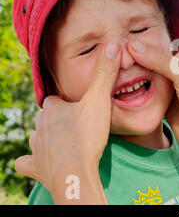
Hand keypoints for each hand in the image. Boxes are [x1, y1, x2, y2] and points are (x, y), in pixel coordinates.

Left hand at [15, 41, 121, 203]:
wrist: (74, 171)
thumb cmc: (87, 136)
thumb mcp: (100, 101)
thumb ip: (105, 74)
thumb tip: (112, 45)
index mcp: (54, 109)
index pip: (55, 101)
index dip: (65, 103)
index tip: (77, 107)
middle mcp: (41, 125)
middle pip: (46, 117)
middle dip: (57, 119)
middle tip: (75, 123)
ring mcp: (37, 146)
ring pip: (37, 137)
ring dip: (47, 137)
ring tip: (63, 141)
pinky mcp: (36, 166)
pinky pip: (27, 162)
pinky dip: (32, 161)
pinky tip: (39, 162)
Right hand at [128, 24, 178, 176]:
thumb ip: (160, 60)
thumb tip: (132, 44)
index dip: (170, 19)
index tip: (150, 9)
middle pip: (161, 48)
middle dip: (145, 40)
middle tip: (120, 30)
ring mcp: (171, 84)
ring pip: (151, 68)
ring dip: (137, 62)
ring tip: (115, 49)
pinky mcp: (163, 100)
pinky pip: (146, 88)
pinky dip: (134, 84)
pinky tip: (119, 78)